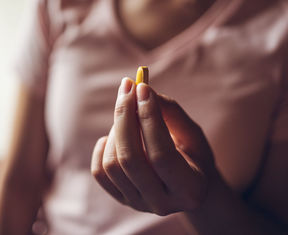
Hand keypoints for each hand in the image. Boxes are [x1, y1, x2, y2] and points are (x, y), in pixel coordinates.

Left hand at [91, 77, 218, 214]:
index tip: (142, 88)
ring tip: (128, 117)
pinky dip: (102, 147)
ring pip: (112, 164)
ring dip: (116, 131)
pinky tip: (114, 136)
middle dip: (125, 118)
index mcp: (189, 189)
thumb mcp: (192, 134)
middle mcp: (162, 203)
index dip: (149, 119)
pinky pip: (99, 172)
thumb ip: (171, 113)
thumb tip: (143, 91)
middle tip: (127, 88)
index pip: (161, 154)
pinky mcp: (121, 198)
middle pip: (130, 159)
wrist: (186, 184)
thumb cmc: (192, 154)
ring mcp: (138, 204)